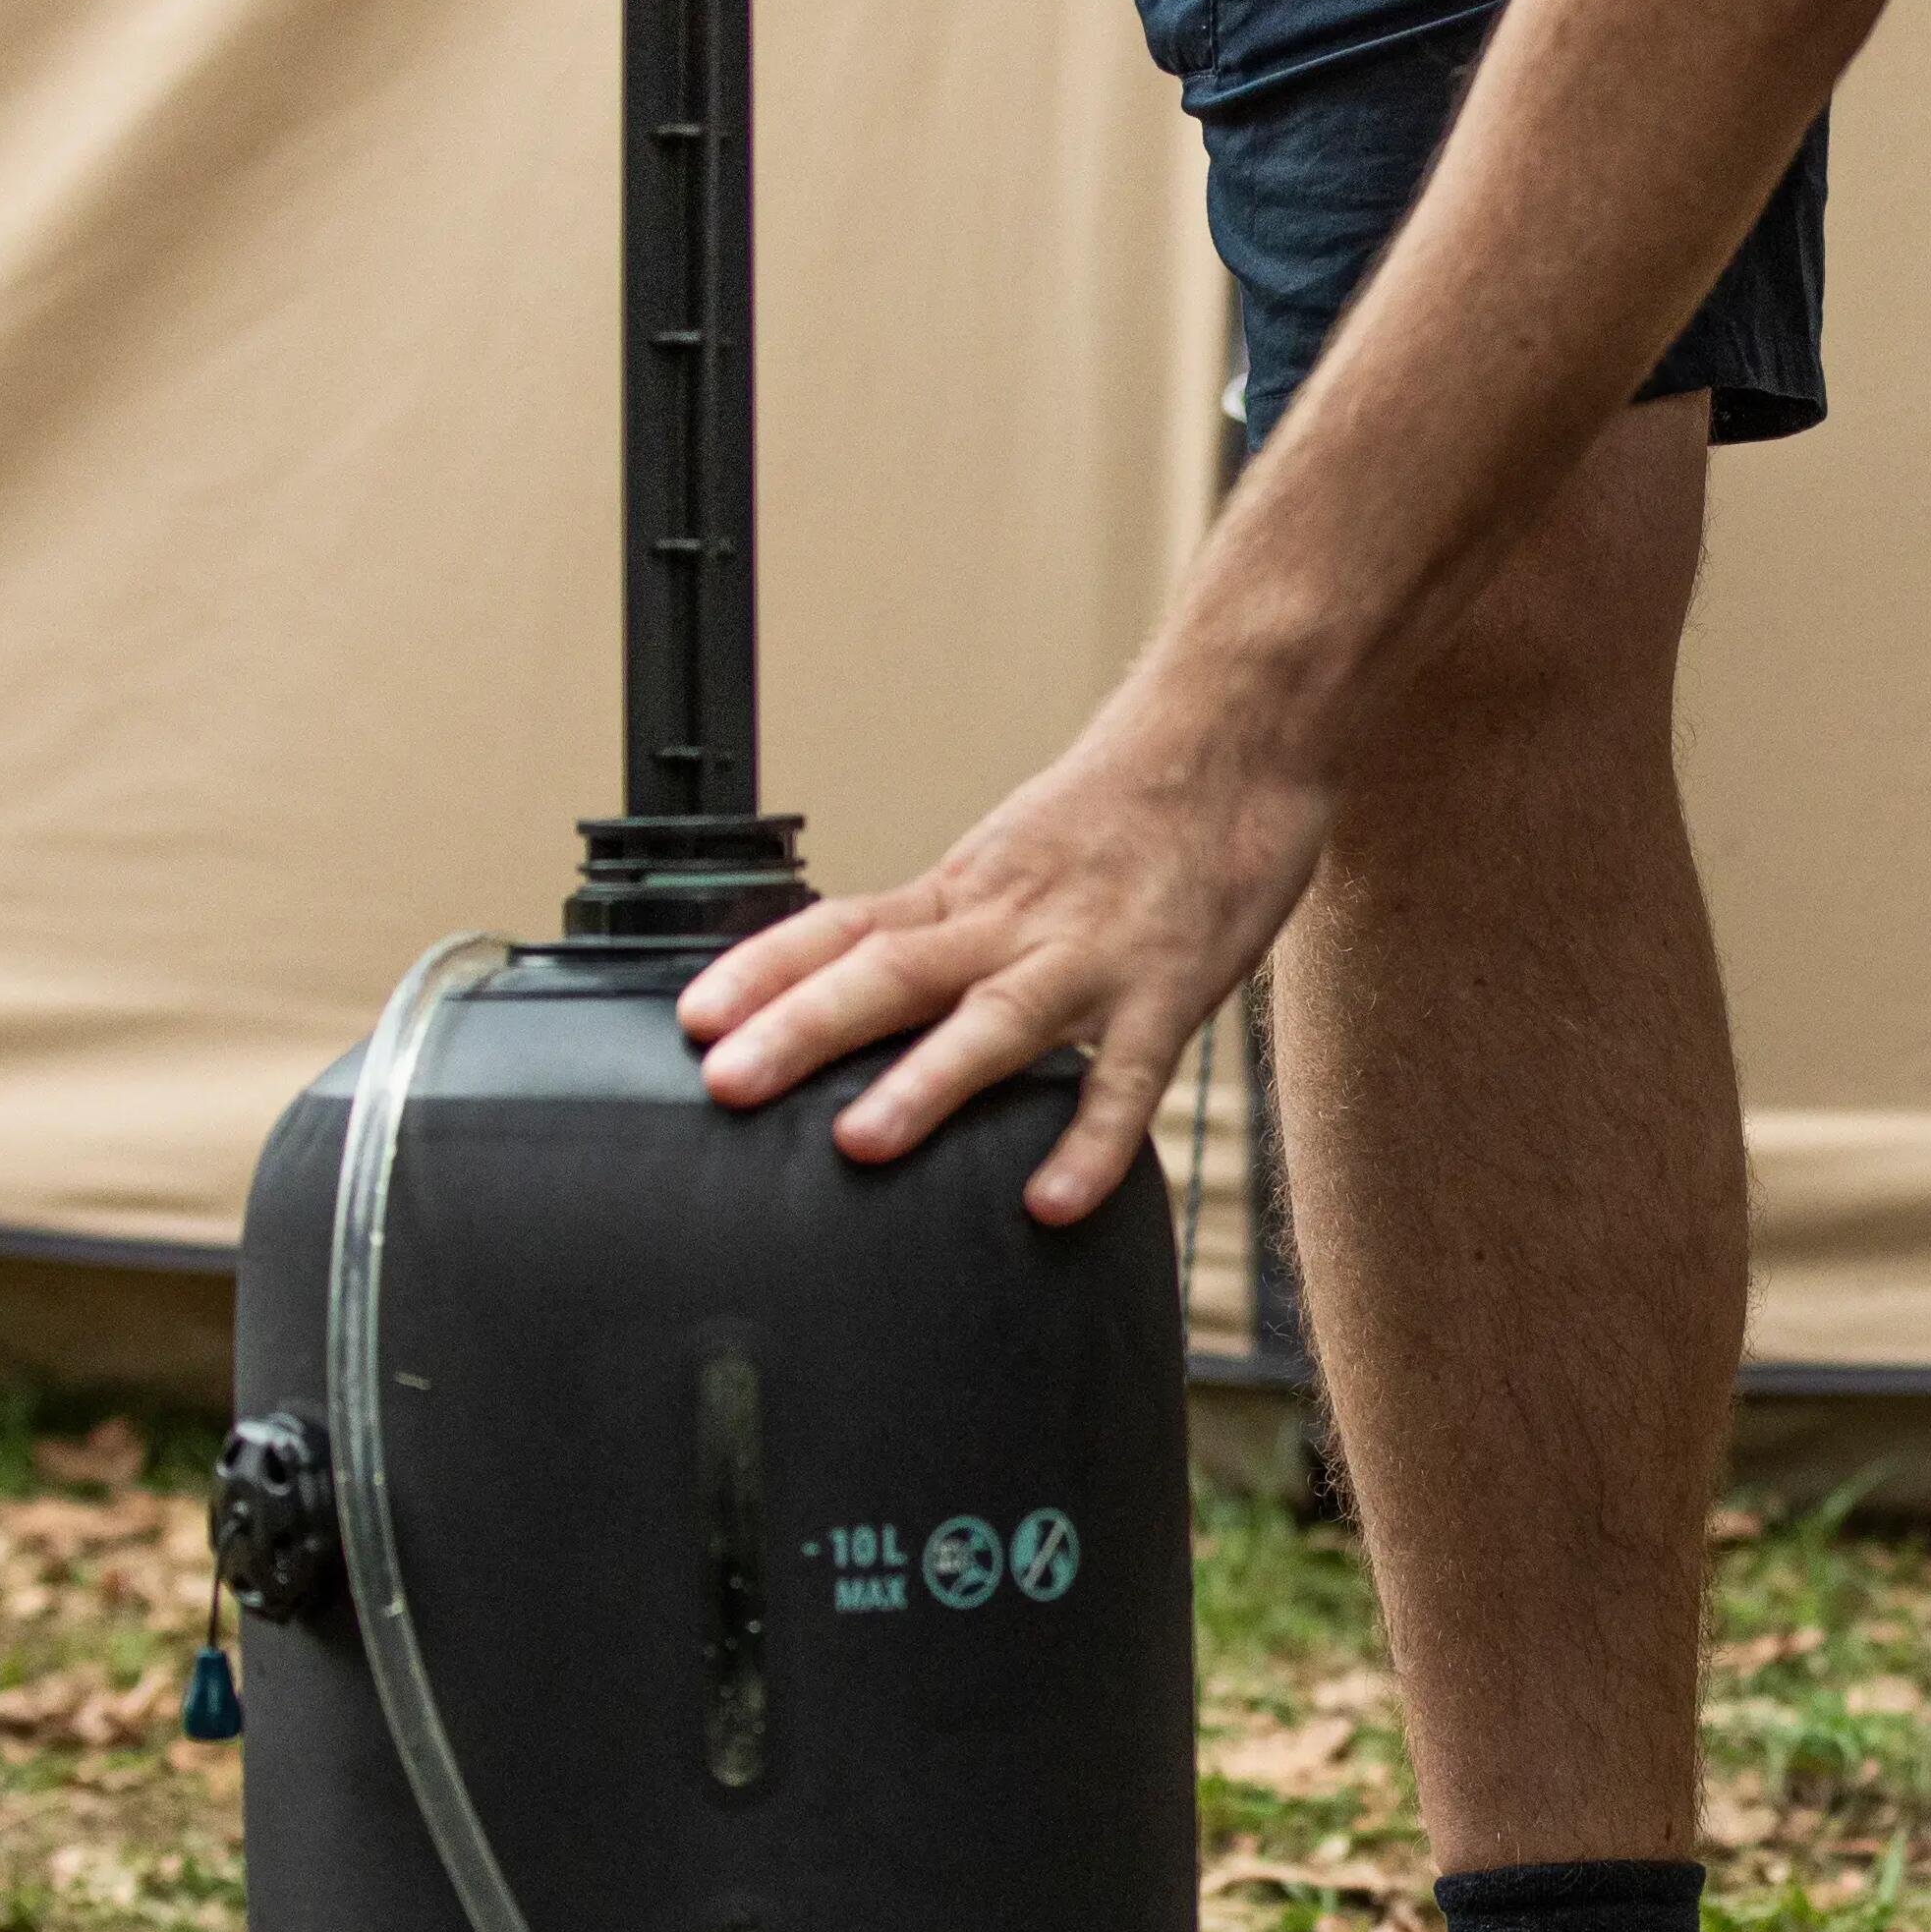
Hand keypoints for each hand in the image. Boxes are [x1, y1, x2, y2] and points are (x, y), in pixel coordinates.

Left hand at [679, 674, 1334, 1222]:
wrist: (1239, 730)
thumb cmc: (1129, 804)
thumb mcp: (1018, 855)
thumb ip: (953, 925)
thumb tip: (869, 992)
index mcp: (968, 888)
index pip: (845, 925)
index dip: (763, 971)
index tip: (691, 1020)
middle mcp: (1014, 917)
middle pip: (892, 971)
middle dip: (802, 1030)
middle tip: (726, 1083)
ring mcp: (1091, 954)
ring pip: (997, 1018)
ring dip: (926, 1080)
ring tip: (859, 1140)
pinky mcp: (1172, 989)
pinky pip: (1129, 1078)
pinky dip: (1091, 1142)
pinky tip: (1051, 1201)